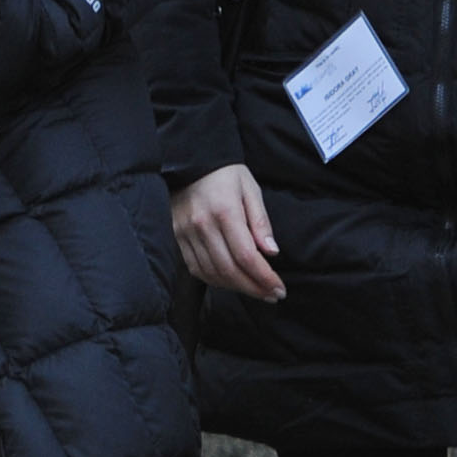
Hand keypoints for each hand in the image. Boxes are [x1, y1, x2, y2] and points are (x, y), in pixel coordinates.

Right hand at [171, 164, 285, 302]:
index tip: (279, 289)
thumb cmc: (225, 174)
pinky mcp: (177, 237)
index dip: (264, 278)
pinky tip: (231, 282)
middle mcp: (203, 225)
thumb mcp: (250, 190)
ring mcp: (186, 233)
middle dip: (254, 288)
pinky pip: (196, 268)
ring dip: (236, 288)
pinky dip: (215, 280)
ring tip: (255, 290)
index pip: (246, 256)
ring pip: (212, 273)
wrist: (189, 161)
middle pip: (229, 270)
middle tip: (272, 295)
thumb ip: (261, 222)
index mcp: (225, 211)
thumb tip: (271, 253)